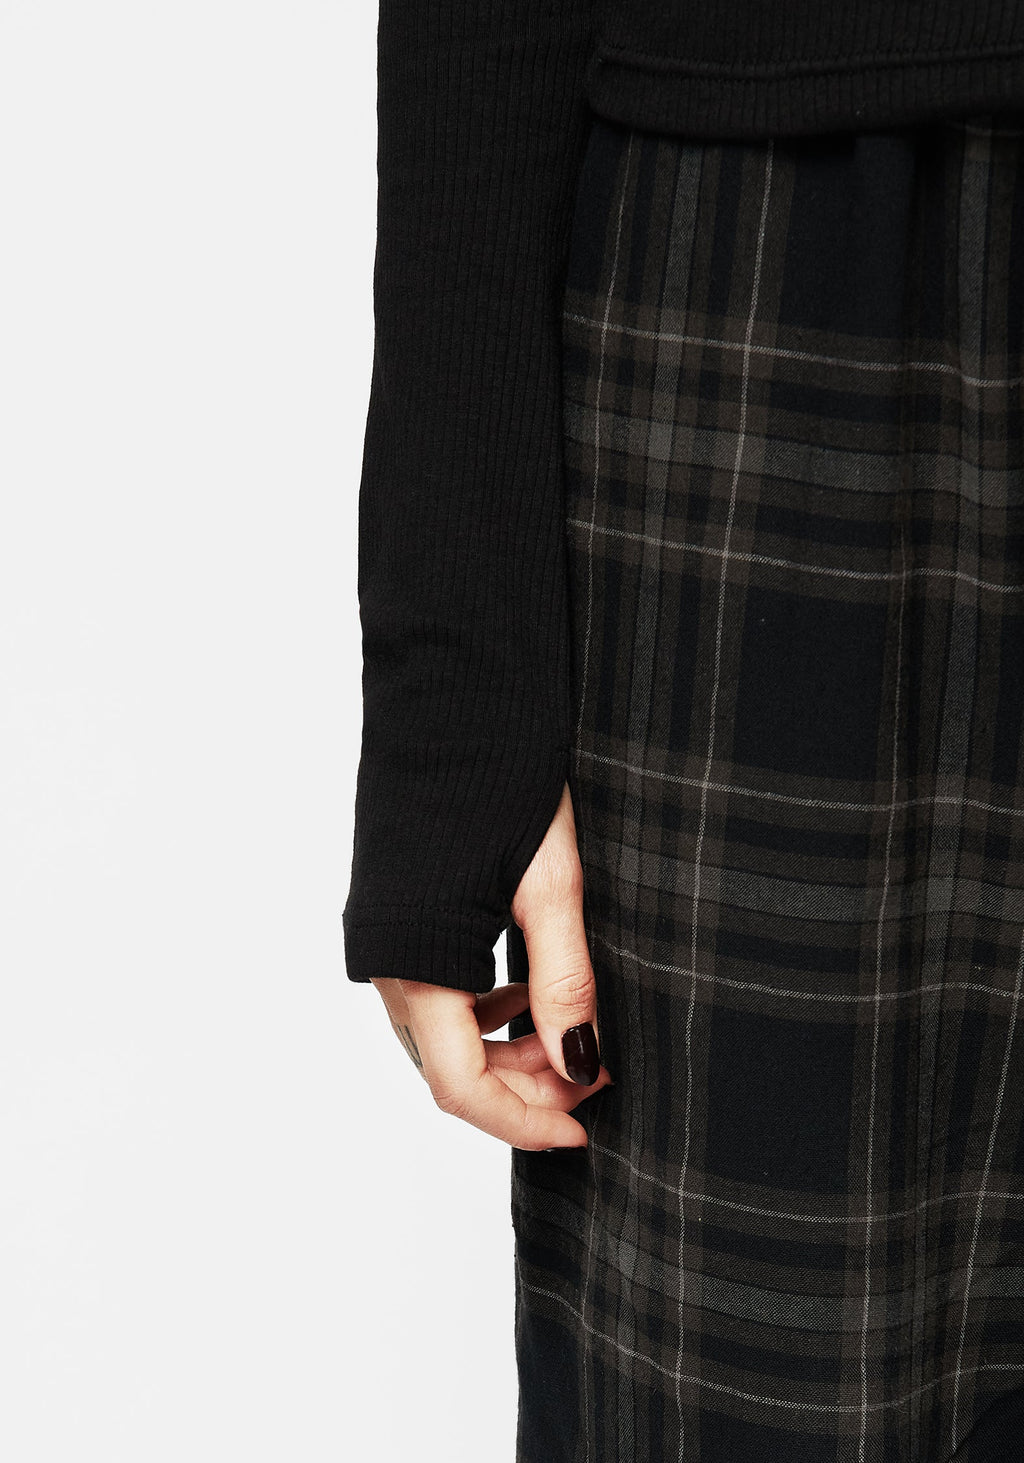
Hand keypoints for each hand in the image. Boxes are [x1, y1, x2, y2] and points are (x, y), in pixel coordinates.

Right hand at [370, 780, 612, 1149]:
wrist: (449, 700)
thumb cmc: (501, 783)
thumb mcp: (552, 887)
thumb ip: (563, 983)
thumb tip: (580, 1065)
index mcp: (422, 967)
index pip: (462, 1090)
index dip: (524, 1124)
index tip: (584, 1130)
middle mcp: (390, 965)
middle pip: (450, 1068)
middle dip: (524, 1087)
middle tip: (593, 1073)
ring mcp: (387, 941)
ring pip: (442, 1034)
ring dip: (504, 1049)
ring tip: (568, 1029)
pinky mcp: (396, 916)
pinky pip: (435, 993)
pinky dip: (483, 1009)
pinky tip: (526, 983)